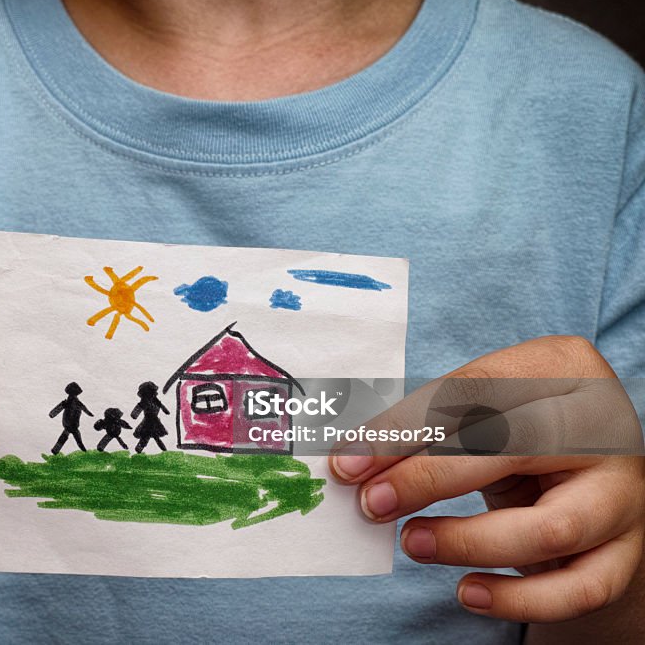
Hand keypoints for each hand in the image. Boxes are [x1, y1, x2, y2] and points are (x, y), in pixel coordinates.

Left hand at [329, 336, 644, 622]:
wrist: (590, 477)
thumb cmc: (517, 433)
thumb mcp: (480, 411)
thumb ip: (423, 427)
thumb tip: (352, 462)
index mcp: (563, 368)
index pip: (476, 390)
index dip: (406, 428)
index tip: (349, 459)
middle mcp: (604, 427)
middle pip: (513, 450)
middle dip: (429, 478)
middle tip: (372, 502)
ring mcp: (622, 494)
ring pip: (549, 529)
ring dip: (467, 541)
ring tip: (411, 541)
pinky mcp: (625, 553)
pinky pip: (577, 589)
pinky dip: (518, 599)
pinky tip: (467, 592)